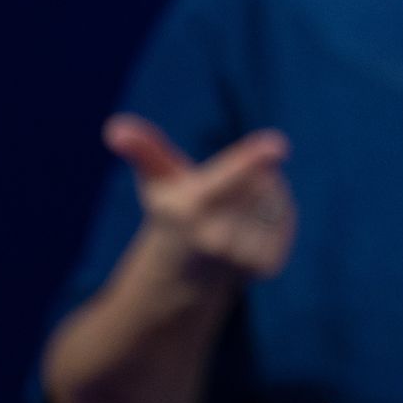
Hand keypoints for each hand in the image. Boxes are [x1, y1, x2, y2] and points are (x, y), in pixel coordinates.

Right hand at [106, 113, 295, 280]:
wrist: (185, 275)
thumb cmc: (171, 213)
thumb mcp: (157, 181)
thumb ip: (145, 151)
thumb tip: (115, 127)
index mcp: (189, 209)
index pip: (227, 178)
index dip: (251, 160)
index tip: (277, 144)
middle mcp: (216, 236)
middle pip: (261, 177)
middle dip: (251, 171)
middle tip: (225, 189)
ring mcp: (244, 254)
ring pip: (277, 195)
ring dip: (264, 192)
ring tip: (233, 209)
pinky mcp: (268, 264)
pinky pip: (287, 217)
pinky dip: (276, 212)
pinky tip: (249, 224)